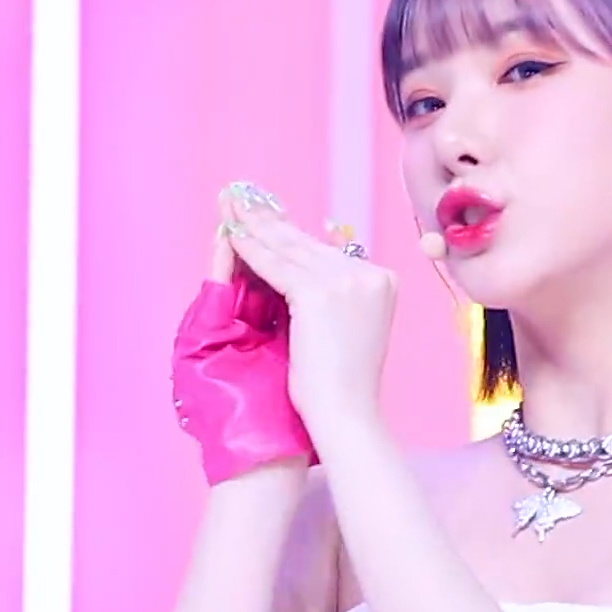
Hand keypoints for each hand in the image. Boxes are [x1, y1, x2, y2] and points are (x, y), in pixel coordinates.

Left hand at [221, 186, 395, 432]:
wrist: (347, 414)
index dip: (290, 231)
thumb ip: (338, 296)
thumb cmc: (343, 383)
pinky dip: (250, 250)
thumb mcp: (350, 328)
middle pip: (306, 242)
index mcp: (382, 280)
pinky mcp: (319, 292)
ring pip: (288, 248)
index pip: (324, 250)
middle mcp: (370, 274)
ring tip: (230, 208)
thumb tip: (304, 272)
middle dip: (269, 219)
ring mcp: (347, 281)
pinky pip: (275, 265)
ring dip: (254, 226)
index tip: (265, 213)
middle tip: (239, 198)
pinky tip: (231, 236)